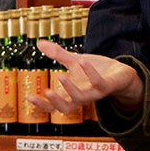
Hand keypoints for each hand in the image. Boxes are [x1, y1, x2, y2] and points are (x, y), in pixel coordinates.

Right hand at [28, 39, 143, 111]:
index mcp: (71, 93)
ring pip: (81, 98)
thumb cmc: (96, 70)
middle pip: (66, 107)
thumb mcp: (74, 61)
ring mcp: (94, 93)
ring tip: (60, 76)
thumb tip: (39, 43)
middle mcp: (81, 96)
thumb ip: (57, 55)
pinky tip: (83, 62)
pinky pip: (99, 83)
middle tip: (45, 92)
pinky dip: (91, 73)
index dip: (41, 104)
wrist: (120, 74)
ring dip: (71, 89)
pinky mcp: (107, 86)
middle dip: (55, 102)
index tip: (29, 97)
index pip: (54, 105)